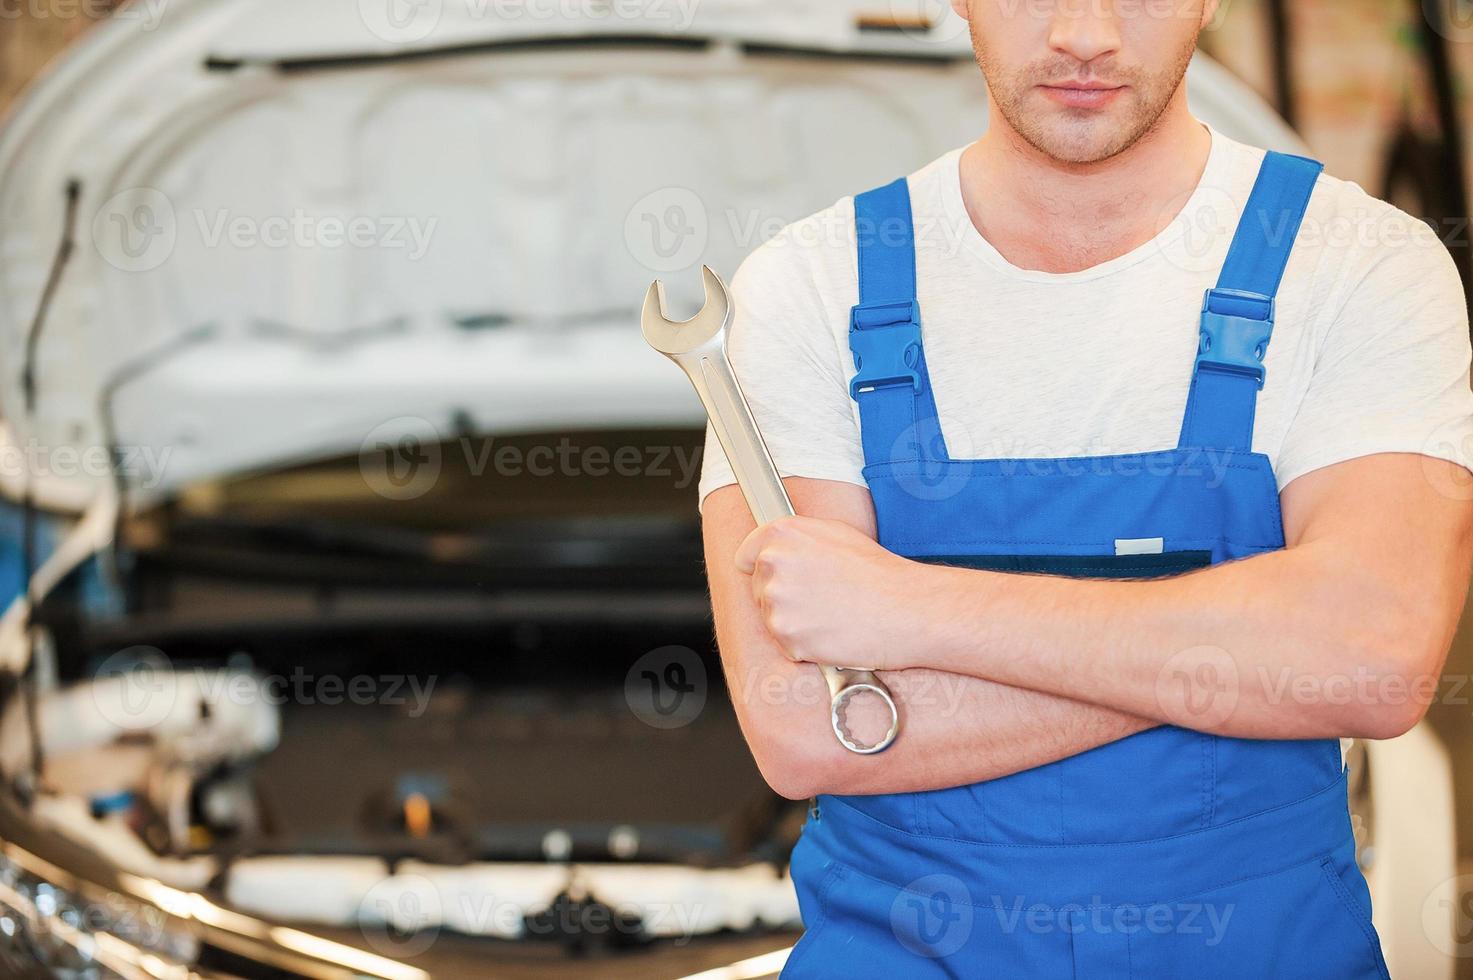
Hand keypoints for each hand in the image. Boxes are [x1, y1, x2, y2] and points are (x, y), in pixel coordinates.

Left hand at [734, 516, 917, 671]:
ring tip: (830, 614)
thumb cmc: (877, 572)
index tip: (780, 578)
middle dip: (784, 596)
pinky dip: (805, 644)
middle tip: (821, 598)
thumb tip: (774, 548)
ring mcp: (777, 601)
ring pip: (771, 618)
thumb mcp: (835, 533)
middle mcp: (773, 564)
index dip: (763, 570)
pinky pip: (786, 644)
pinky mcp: (787, 635)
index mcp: (781, 534)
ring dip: (794, 621)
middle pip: (759, 589)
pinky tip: (831, 631)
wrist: (903, 608)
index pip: (746, 557)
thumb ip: (797, 538)